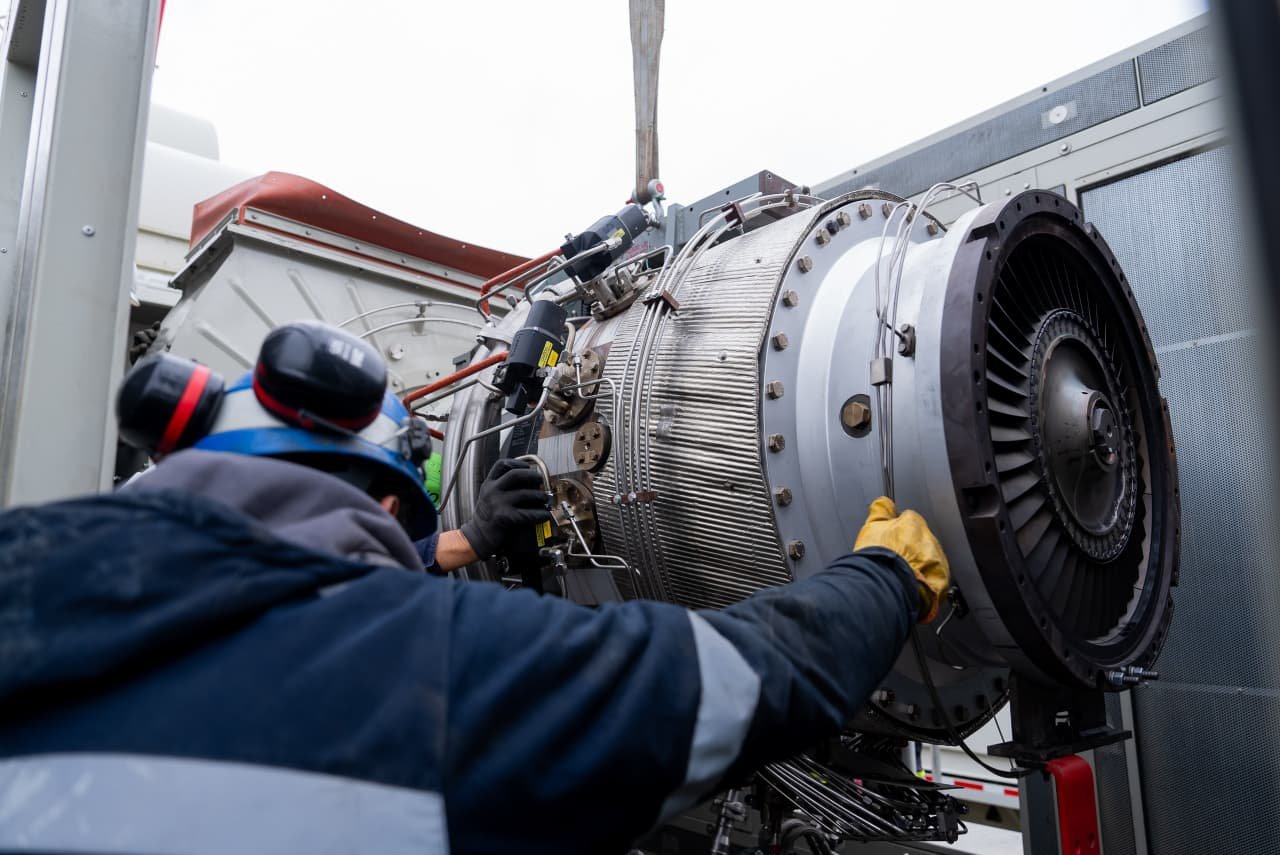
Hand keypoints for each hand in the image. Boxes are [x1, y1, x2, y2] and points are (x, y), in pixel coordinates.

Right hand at [460, 459, 551, 558]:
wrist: (477, 536)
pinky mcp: (504, 517)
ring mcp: (497, 503)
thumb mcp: (489, 496)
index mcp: (488, 483)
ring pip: (524, 493)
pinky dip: (539, 514)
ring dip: (539, 495)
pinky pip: (527, 513)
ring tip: (545, 498)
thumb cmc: (487, 516)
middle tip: (540, 480)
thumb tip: (529, 481)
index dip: (518, 463)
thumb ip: (502, 486)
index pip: (502, 465)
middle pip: (515, 474)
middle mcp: (492, 491)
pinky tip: (544, 515)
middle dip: (532, 475)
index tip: (528, 467)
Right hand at [854, 497, 949, 622]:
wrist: (887, 587)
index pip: (909, 520)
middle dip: (909, 549)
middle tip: (893, 560)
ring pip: (930, 560)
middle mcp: (929, 539)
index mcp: (913, 523)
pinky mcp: (942, 581)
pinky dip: (925, 583)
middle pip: (921, 540)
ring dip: (918, 566)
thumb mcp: (870, 528)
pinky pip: (935, 580)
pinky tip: (910, 586)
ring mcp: (937, 560)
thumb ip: (880, 512)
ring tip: (900, 576)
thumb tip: (884, 502)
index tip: (889, 541)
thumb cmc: (878, 560)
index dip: (896, 531)